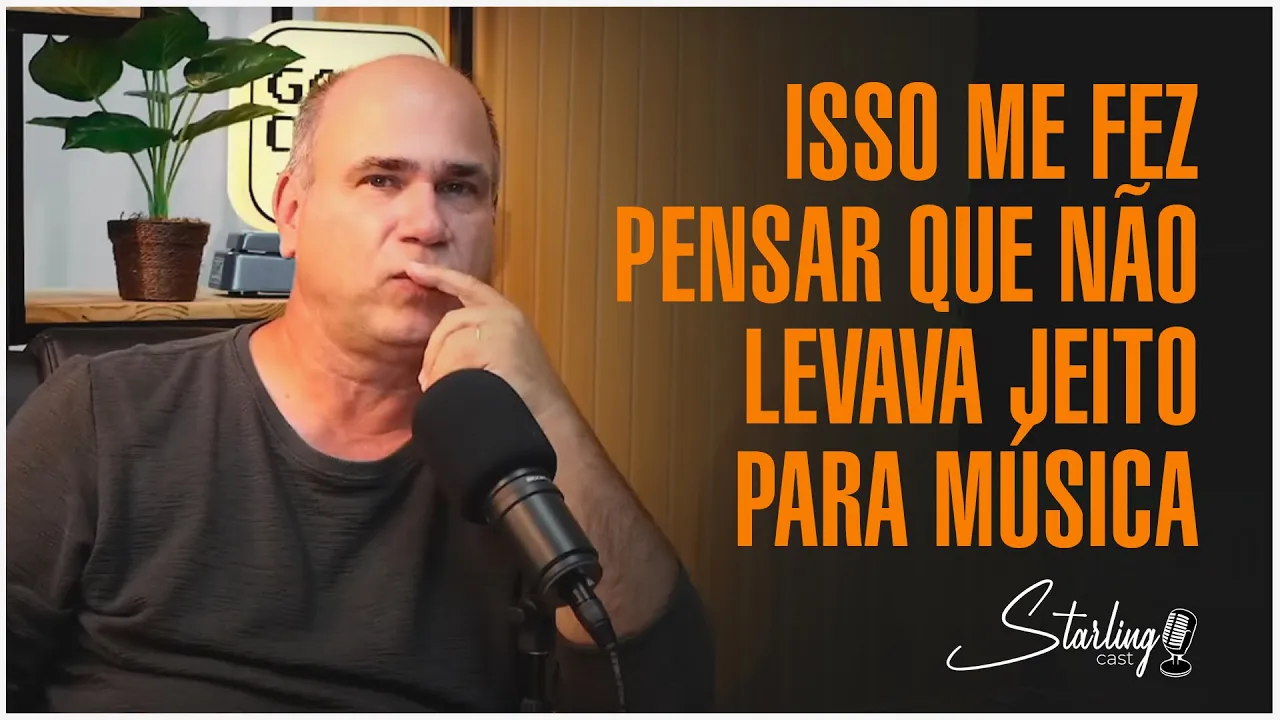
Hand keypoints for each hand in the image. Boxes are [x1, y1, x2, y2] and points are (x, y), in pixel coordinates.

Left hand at [405, 262, 570, 421]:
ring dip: (439, 370)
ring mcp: (504, 328)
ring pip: (451, 342)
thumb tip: (434, 360)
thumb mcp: (500, 362)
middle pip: (451, 322)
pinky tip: (446, 392)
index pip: (469, 287)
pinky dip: (445, 377)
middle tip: (426, 382)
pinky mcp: (499, 345)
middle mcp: (506, 316)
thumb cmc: (521, 402)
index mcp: (508, 316)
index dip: (440, 276)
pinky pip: (456, 358)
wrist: (546, 424)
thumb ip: (475, 347)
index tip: (414, 269)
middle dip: (433, 353)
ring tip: (437, 392)